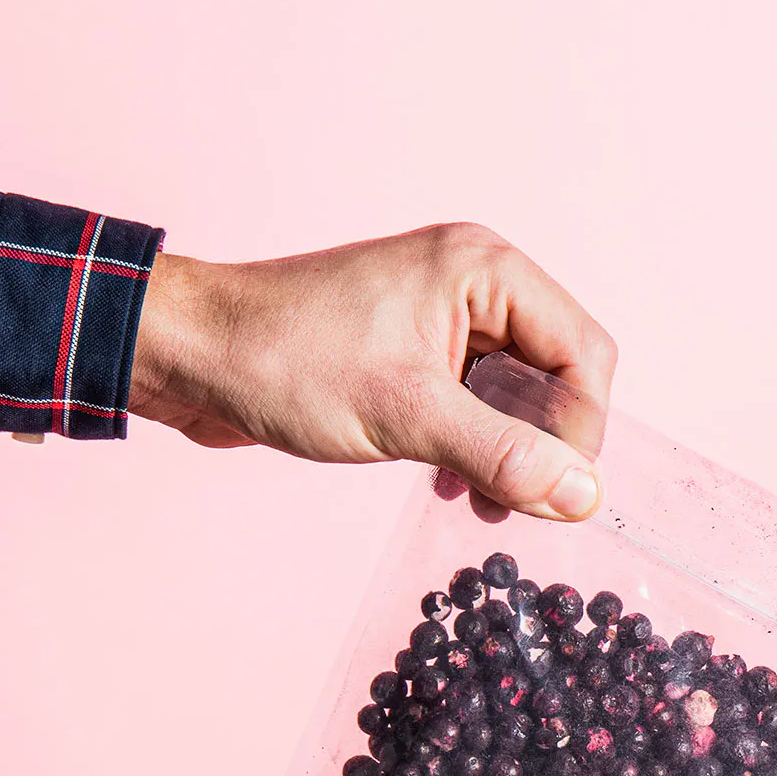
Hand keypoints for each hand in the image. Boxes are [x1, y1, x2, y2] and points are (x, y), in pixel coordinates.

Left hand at [128, 224, 616, 520]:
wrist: (193, 354)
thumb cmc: (285, 361)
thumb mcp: (407, 416)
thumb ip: (502, 454)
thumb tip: (583, 496)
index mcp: (484, 270)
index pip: (583, 352)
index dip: (583, 430)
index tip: (560, 494)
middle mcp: (473, 283)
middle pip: (560, 373)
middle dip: (549, 445)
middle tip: (524, 505)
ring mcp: (442, 318)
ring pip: (519, 394)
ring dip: (513, 454)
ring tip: (486, 503)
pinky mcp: (413, 353)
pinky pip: (477, 403)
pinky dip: (477, 447)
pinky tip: (453, 484)